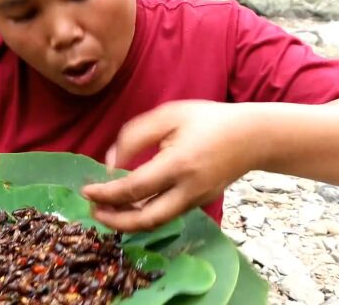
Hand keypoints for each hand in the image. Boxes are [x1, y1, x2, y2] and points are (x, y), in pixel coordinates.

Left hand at [82, 100, 264, 231]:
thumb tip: (110, 165)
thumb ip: (134, 137)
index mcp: (179, 163)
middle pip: (146, 220)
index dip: (106, 194)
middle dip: (114, 221)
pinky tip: (127, 206)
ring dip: (126, 222)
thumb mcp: (168, 116)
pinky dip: (143, 215)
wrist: (253, 137)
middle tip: (92, 211)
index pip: (134, 189)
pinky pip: (166, 215)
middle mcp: (188, 189)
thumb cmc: (207, 120)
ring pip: (156, 223)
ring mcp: (196, 200)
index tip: (86, 191)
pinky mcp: (199, 204)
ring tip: (105, 211)